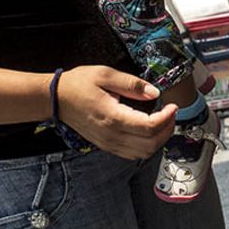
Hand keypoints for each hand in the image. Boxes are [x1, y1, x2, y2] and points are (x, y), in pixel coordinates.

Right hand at [55, 65, 176, 158]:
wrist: (56, 99)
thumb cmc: (79, 84)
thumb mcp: (106, 75)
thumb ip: (132, 84)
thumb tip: (154, 92)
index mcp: (113, 117)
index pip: (150, 127)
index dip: (167, 118)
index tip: (172, 105)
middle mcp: (112, 135)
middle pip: (151, 143)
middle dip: (167, 129)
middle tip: (171, 113)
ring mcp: (109, 143)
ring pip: (144, 152)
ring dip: (159, 139)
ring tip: (163, 121)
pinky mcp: (107, 146)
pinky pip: (133, 153)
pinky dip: (147, 145)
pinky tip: (148, 130)